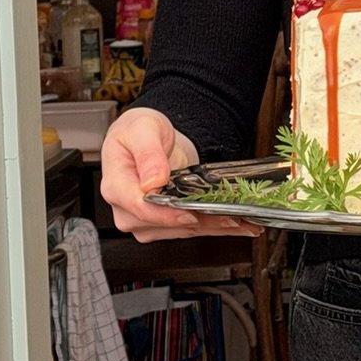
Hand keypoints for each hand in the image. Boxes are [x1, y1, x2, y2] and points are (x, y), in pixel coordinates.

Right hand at [99, 108, 258, 241]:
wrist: (146, 137)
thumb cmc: (137, 131)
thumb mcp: (143, 130)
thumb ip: (148, 154)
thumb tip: (153, 181)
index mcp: (116, 186)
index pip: (141, 208)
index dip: (168, 215)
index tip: (191, 215)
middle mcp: (128, 209)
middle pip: (166, 224)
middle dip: (202, 222)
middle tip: (233, 217)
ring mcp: (145, 219)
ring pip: (182, 230)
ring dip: (213, 228)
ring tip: (244, 223)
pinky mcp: (162, 222)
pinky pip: (189, 228)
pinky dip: (213, 226)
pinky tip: (236, 224)